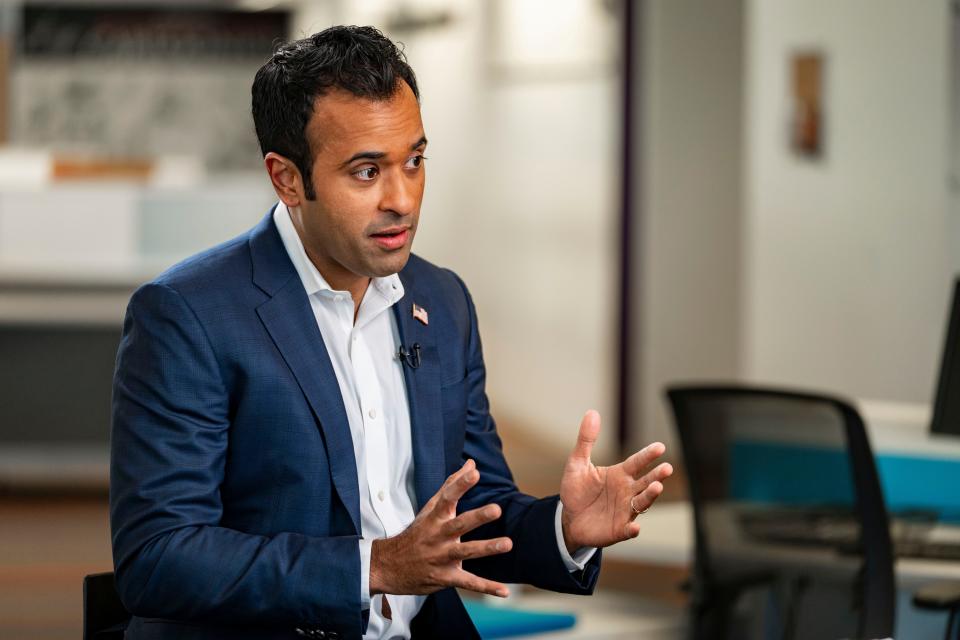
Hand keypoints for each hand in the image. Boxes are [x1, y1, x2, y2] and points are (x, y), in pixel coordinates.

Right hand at [369, 459, 512, 597]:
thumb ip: (452, 485)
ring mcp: (441, 557)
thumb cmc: (417, 533)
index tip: (474, 472)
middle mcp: (438, 536)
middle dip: (478, 517)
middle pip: (459, 525)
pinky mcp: (445, 577)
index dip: (460, 484)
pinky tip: (505, 591)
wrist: (389, 566)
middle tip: (496, 509)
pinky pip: (468, 583)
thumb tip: (471, 464)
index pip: (447, 497)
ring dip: (486, 548)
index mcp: (435, 518)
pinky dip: (487, 587)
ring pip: (466, 552)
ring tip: (508, 543)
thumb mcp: (430, 509)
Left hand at [560, 410, 672, 552]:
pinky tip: (635, 527)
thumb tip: (592, 412)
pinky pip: (628, 529)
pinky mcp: (618, 529)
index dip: (648, 455)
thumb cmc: (577, 490)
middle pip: (646, 482)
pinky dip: (632, 529)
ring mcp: (625, 510)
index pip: (637, 462)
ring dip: (650, 496)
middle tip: (667, 468)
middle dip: (657, 475)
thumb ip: (586, 440)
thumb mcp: (577, 463)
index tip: (660, 447)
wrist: (568, 518)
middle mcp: (627, 491)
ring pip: (642, 502)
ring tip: (657, 487)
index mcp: (620, 474)